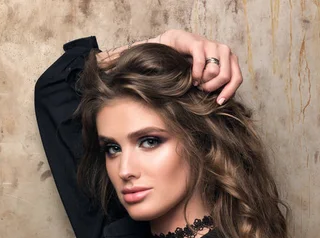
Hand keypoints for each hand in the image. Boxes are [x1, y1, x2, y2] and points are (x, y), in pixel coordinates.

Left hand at [97, 29, 242, 104]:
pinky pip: (236, 74)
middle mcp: (201, 42)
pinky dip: (231, 87)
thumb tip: (98, 58)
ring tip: (208, 96)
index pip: (198, 46)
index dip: (198, 65)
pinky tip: (219, 101)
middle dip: (210, 75)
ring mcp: (215, 52)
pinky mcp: (224, 65)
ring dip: (222, 81)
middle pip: (219, 53)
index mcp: (180, 38)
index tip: (192, 81)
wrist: (162, 68)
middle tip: (199, 90)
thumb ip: (120, 57)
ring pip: (230, 63)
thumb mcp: (136, 60)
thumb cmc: (150, 65)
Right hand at [164, 29, 242, 104]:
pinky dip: (195, 74)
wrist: (177, 43)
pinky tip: (191, 77)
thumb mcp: (209, 73)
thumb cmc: (193, 62)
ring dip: (202, 81)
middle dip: (212, 87)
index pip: (237, 78)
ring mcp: (212, 45)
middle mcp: (224, 50)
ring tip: (196, 81)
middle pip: (225, 77)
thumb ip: (218, 82)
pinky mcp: (199, 44)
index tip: (219, 102)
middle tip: (201, 89)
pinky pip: (200, 63)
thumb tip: (223, 100)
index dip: (229, 92)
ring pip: (213, 71)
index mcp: (230, 58)